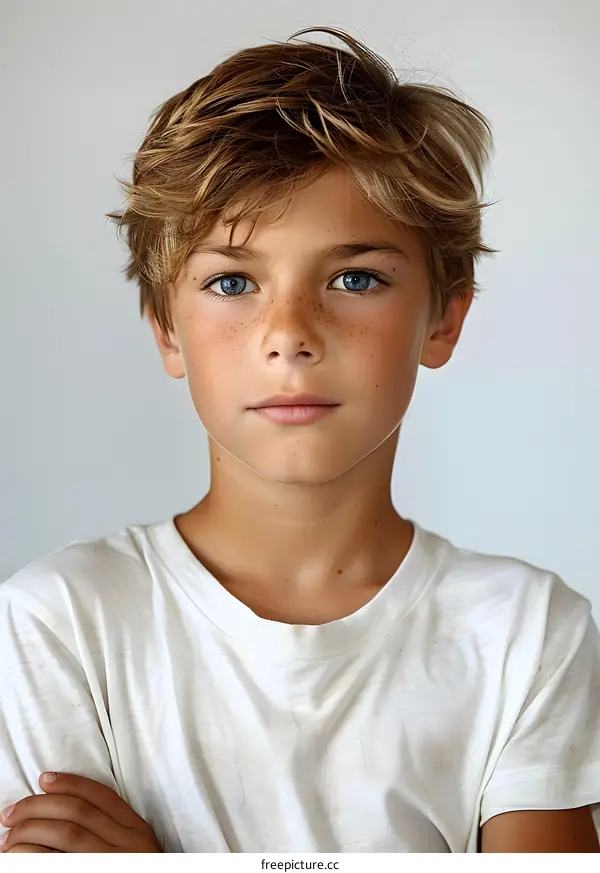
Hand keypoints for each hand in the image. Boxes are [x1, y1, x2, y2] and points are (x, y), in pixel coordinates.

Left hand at [0, 772, 161, 852]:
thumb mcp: (133, 856)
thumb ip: (111, 835)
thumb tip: (59, 814)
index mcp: (139, 834)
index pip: (102, 797)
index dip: (70, 784)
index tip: (44, 779)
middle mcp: (129, 847)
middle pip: (78, 813)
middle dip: (38, 807)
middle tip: (10, 814)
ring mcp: (112, 866)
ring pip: (65, 834)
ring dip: (29, 831)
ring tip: (8, 840)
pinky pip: (56, 863)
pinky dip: (32, 855)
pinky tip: (17, 857)